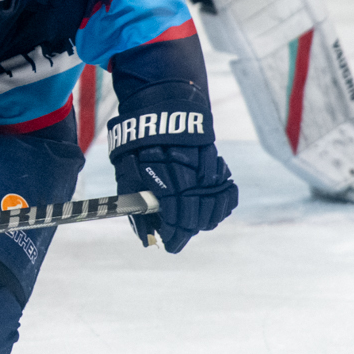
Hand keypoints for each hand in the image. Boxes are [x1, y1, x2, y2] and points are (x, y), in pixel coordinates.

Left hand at [109, 117, 237, 252]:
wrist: (156, 110)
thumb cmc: (137, 148)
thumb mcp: (126, 176)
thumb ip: (137, 208)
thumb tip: (146, 240)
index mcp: (161, 175)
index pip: (175, 214)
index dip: (173, 234)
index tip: (169, 243)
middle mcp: (186, 170)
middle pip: (196, 211)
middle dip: (188, 229)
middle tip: (179, 236)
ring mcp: (203, 163)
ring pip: (215, 202)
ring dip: (207, 219)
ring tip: (195, 225)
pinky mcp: (215, 158)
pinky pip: (226, 187)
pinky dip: (222, 202)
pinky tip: (213, 209)